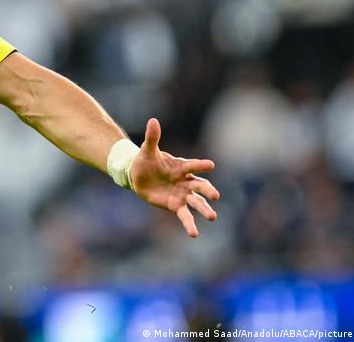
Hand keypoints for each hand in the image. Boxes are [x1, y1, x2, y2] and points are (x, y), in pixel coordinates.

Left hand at [130, 118, 219, 237]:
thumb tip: (152, 120)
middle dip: (207, 190)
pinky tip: (194, 234)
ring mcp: (182, 194)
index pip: (192, 165)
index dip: (200, 165)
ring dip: (204, 209)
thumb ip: (152, 137)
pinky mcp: (176, 205)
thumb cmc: (145, 161)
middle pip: (200, 186)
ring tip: (212, 217)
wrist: (138, 175)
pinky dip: (189, 224)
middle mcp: (185, 181)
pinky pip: (185, 215)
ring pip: (196, 202)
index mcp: (181, 166)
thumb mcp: (147, 150)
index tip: (211, 165)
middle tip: (215, 196)